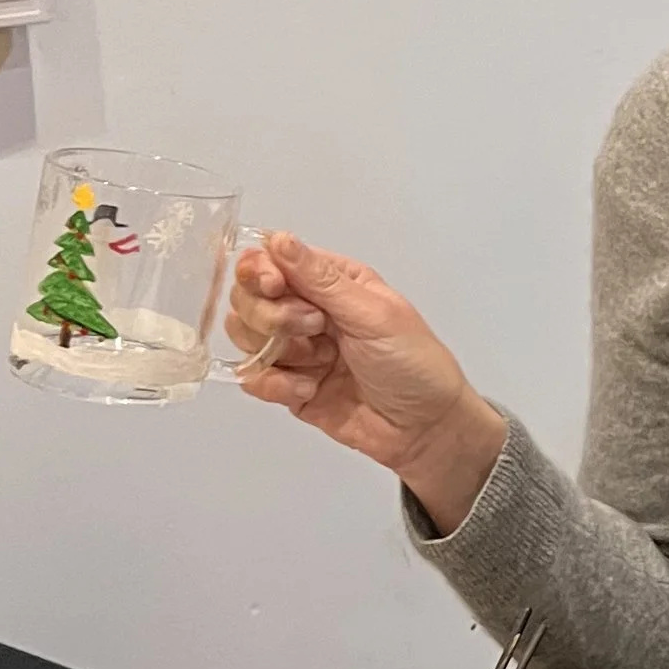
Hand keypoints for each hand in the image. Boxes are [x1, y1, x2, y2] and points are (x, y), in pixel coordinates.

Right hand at [229, 234, 506, 531]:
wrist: (423, 428)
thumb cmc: (413, 363)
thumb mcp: (374, 314)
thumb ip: (322, 280)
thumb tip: (279, 239)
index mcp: (331, 282)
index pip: (270, 261)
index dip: (260, 271)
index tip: (274, 286)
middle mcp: (307, 310)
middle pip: (247, 298)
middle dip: (272, 316)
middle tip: (315, 330)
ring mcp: (295, 349)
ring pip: (244, 336)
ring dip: (278, 351)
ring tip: (320, 364)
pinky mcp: (287, 386)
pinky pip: (253, 377)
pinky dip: (276, 385)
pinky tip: (309, 390)